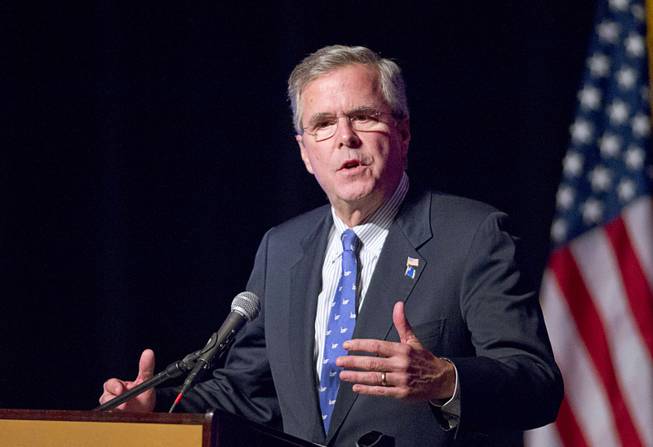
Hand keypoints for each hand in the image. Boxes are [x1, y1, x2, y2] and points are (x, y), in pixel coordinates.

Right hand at [99, 349, 156, 411]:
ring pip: (108, 408)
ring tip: (126, 410)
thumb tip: (148, 352)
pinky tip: (124, 416)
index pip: (111, 384)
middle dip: (113, 400)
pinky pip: (110, 418)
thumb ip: (146, 368)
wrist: (145, 412)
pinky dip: (116, 417)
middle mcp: (112, 396)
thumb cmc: (143, 396)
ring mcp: (112, 408)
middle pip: (105, 397)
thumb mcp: (146, 381)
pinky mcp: (113, 417)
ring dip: (116, 409)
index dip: (115, 386)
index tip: (121, 390)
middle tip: (123, 403)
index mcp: (118, 386)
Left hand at [337, 301, 454, 400]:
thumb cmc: (424, 359)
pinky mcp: (402, 393)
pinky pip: (381, 391)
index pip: (376, 346)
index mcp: (401, 350)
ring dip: (356, 376)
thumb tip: (398, 304)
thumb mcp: (413, 340)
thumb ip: (402, 323)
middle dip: (353, 361)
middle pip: (372, 363)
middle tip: (339, 361)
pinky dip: (368, 390)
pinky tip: (356, 387)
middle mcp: (400, 364)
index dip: (360, 345)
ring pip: (375, 378)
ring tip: (343, 374)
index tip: (347, 345)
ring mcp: (401, 379)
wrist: (442, 379)